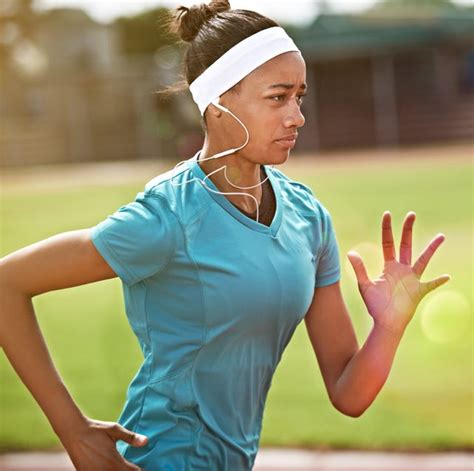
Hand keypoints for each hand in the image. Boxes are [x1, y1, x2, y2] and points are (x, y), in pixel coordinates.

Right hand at [60, 417, 147, 470]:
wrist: (73, 431)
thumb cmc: (96, 429)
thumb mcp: (115, 430)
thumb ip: (131, 438)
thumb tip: (147, 441)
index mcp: (114, 461)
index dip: (141, 470)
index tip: (144, 467)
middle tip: (133, 466)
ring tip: (123, 465)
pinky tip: (111, 467)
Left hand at [347, 211, 449, 334]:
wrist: (385, 323)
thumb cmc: (375, 305)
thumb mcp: (365, 285)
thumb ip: (359, 269)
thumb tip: (350, 252)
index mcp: (389, 267)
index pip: (388, 243)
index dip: (387, 229)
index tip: (387, 214)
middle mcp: (402, 269)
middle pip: (406, 245)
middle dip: (408, 230)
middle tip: (411, 214)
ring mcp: (412, 279)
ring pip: (423, 259)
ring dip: (431, 249)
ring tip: (440, 236)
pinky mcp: (419, 291)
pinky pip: (431, 284)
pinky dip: (438, 281)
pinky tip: (446, 276)